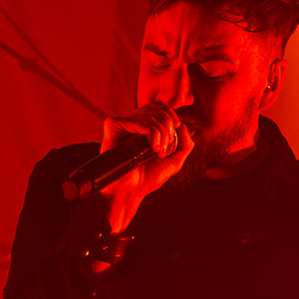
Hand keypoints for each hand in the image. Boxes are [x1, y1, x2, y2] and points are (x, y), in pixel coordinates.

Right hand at [97, 102, 194, 225]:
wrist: (130, 192)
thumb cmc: (147, 179)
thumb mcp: (174, 162)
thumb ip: (184, 144)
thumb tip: (183, 126)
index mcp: (143, 129)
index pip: (158, 107)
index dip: (170, 113)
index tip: (177, 127)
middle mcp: (132, 124)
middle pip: (155, 107)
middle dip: (168, 123)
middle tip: (167, 144)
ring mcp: (122, 125)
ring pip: (148, 113)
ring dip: (161, 132)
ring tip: (158, 151)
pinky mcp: (113, 126)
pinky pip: (138, 121)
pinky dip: (152, 133)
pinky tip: (151, 148)